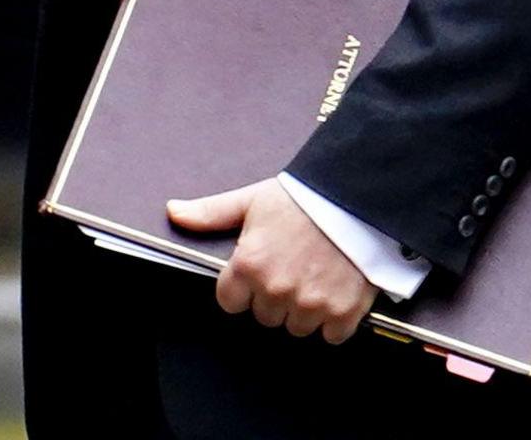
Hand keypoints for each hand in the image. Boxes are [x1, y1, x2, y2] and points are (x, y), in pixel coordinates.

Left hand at [167, 178, 377, 343]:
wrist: (358, 196)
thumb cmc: (303, 197)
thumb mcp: (252, 201)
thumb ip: (211, 213)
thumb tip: (173, 212)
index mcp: (248, 265)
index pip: (230, 302)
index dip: (244, 287)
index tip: (261, 271)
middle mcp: (276, 289)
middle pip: (265, 316)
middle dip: (276, 296)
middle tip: (294, 267)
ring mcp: (311, 303)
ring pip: (296, 327)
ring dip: (305, 310)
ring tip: (317, 276)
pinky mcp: (343, 311)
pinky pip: (331, 335)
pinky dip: (335, 319)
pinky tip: (337, 291)